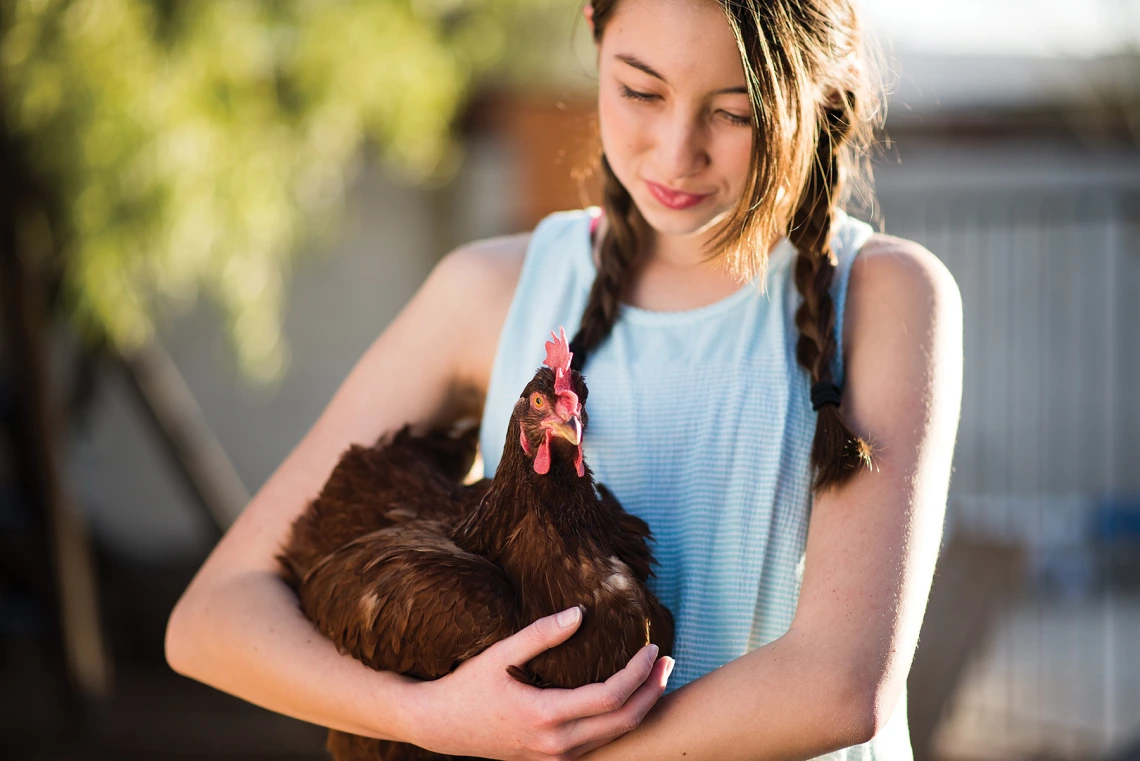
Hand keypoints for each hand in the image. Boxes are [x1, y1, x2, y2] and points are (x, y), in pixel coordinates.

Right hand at [401, 606, 673, 759]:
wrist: (439, 727)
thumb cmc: (467, 686)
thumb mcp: (499, 654)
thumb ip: (541, 634)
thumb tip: (580, 612)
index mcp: (546, 716)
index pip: (610, 697)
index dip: (638, 673)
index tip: (651, 648)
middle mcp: (556, 745)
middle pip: (623, 722)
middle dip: (652, 691)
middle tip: (667, 661)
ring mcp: (556, 758)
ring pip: (615, 737)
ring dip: (641, 707)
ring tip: (656, 677)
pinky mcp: (553, 760)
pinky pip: (599, 743)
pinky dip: (620, 721)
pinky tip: (628, 699)